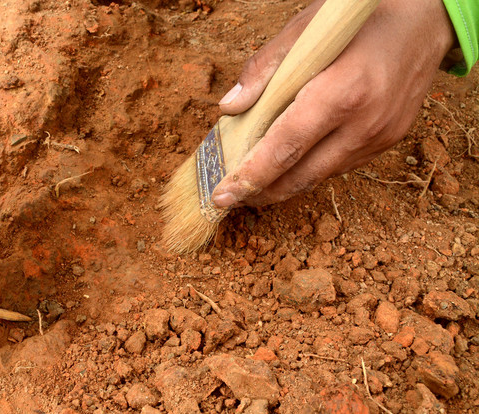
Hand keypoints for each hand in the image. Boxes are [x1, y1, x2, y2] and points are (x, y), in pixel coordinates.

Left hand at [211, 0, 454, 207]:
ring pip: (321, 175)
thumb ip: (263, 68)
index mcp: (342, 92)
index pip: (286, 147)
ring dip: (285, 184)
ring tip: (254, 183)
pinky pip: (341, 164)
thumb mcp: (304, 30)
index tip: (222, 196)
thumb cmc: (357, 21)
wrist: (425, 21)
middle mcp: (365, 123)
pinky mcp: (390, 141)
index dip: (250, 176)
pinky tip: (291, 163)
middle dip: (262, 192)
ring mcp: (381, 136)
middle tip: (231, 197)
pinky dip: (311, 168)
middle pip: (302, 175)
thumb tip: (229, 107)